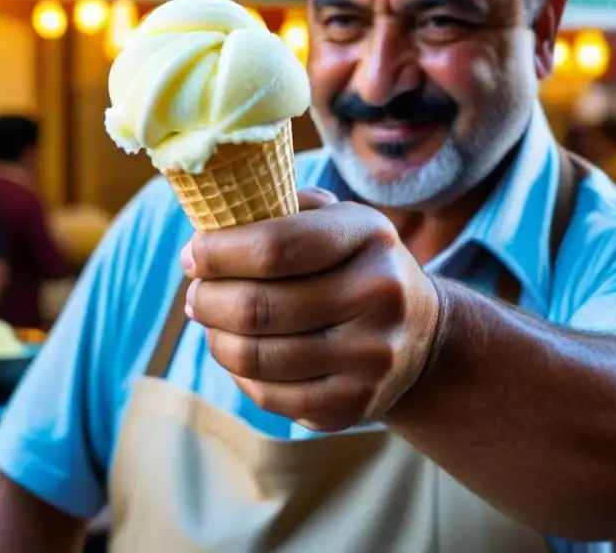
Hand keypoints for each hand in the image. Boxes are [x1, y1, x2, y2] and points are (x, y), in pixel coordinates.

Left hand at [182, 189, 440, 431]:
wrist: (422, 334)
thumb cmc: (355, 265)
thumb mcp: (337, 221)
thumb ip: (280, 210)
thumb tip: (210, 221)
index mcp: (369, 237)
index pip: (274, 247)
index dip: (218, 253)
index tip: (193, 255)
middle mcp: (377, 297)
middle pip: (257, 307)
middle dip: (207, 298)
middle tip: (196, 292)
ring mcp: (369, 358)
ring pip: (255, 357)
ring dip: (216, 337)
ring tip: (212, 320)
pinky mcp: (353, 406)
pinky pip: (268, 395)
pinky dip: (239, 373)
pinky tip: (241, 352)